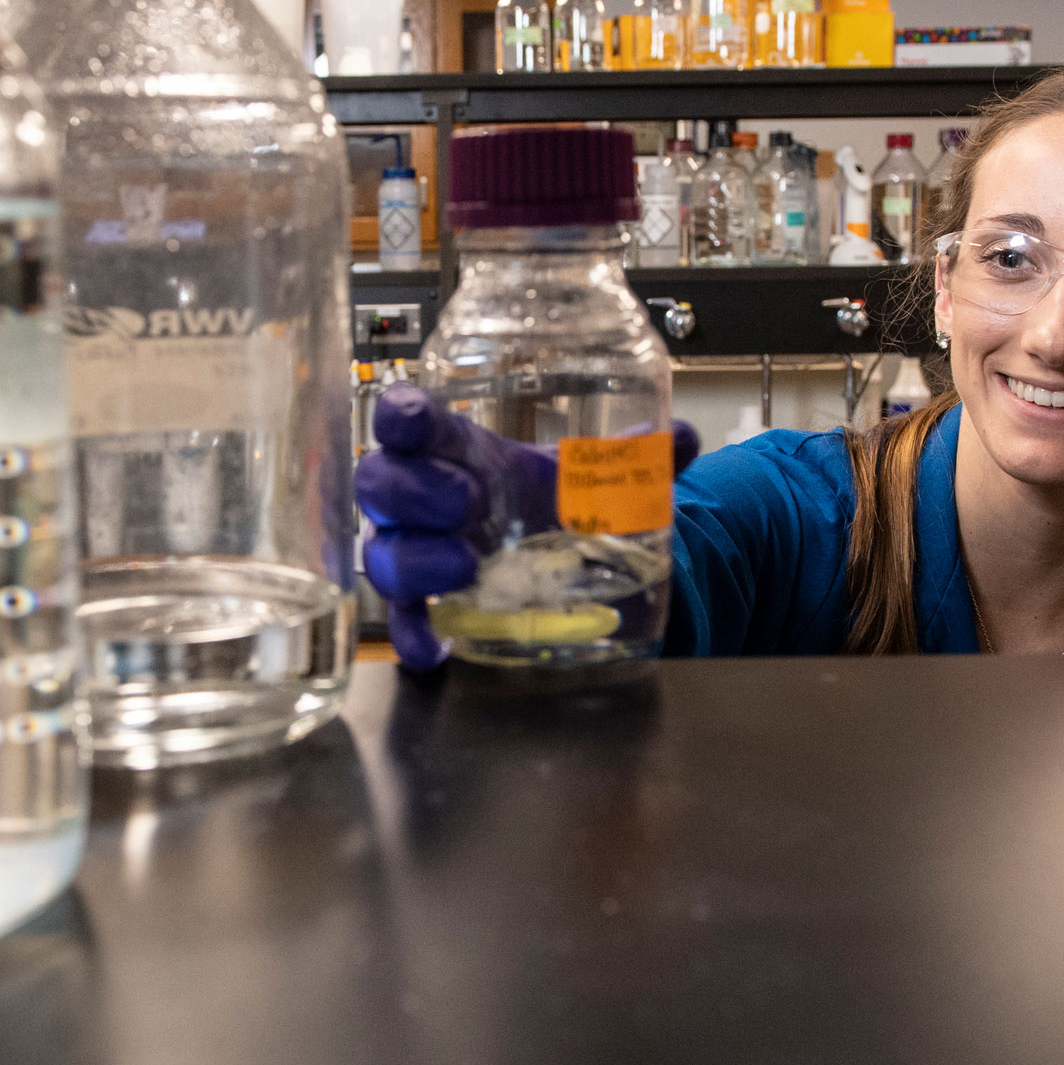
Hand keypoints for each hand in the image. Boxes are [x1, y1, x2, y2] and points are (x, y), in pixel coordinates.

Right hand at [357, 384, 699, 670]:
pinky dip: (413, 634)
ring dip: (418, 559)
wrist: (551, 555)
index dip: (399, 417)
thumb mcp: (585, 477)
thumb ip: (631, 458)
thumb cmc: (545, 500)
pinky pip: (400, 620)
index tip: (410, 419)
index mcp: (455, 450)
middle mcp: (420, 498)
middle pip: (380, 483)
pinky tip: (436, 648)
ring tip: (467, 568)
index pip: (408, 422)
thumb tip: (683, 439)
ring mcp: (414, 551)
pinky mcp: (419, 603)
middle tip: (466, 501)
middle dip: (416, 490)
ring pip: (383, 553)